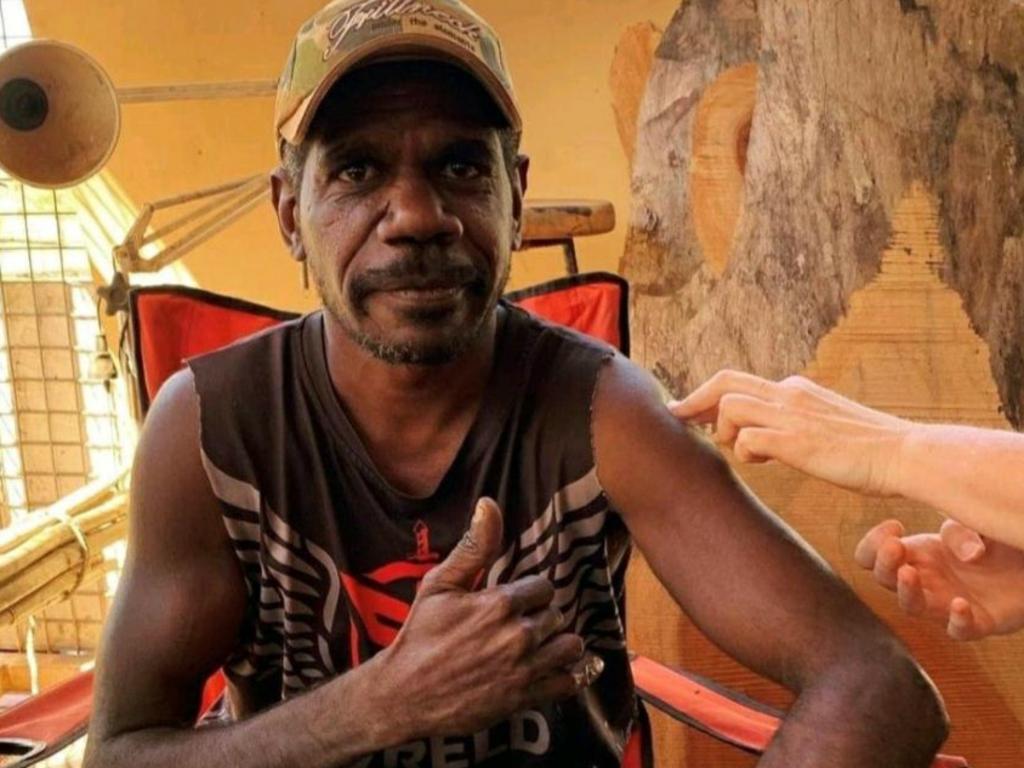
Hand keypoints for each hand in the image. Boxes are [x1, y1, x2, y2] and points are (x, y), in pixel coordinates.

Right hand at [371, 497, 597, 739]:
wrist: (404, 695)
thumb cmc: (419, 636)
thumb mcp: (439, 585)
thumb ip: (473, 547)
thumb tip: (490, 504)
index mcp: (501, 603)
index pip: (543, 587)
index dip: (530, 593)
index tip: (516, 602)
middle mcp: (519, 635)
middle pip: (556, 615)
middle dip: (541, 617)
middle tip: (519, 625)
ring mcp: (525, 669)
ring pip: (570, 646)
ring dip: (559, 643)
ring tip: (541, 645)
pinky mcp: (526, 697)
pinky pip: (569, 682)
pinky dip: (571, 675)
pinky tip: (564, 669)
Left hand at [668, 369, 910, 495]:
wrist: (904, 454)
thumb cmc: (868, 448)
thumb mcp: (824, 424)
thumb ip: (793, 422)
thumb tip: (762, 435)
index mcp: (795, 389)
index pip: (738, 380)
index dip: (706, 394)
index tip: (687, 408)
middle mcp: (790, 394)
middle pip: (724, 382)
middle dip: (694, 400)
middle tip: (677, 417)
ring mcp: (793, 416)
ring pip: (730, 406)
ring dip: (723, 431)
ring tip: (741, 451)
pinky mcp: (797, 441)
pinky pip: (748, 439)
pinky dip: (744, 451)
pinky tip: (761, 461)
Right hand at [855, 519, 1023, 639]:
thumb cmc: (993, 543)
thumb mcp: (971, 522)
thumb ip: (957, 531)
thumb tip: (964, 555)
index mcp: (914, 554)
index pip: (871, 555)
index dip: (872, 543)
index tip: (894, 525)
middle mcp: (924, 580)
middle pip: (884, 578)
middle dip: (883, 562)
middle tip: (894, 546)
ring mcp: (946, 603)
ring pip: (912, 607)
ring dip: (906, 591)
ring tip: (909, 574)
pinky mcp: (977, 623)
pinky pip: (959, 631)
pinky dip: (957, 621)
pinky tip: (960, 604)